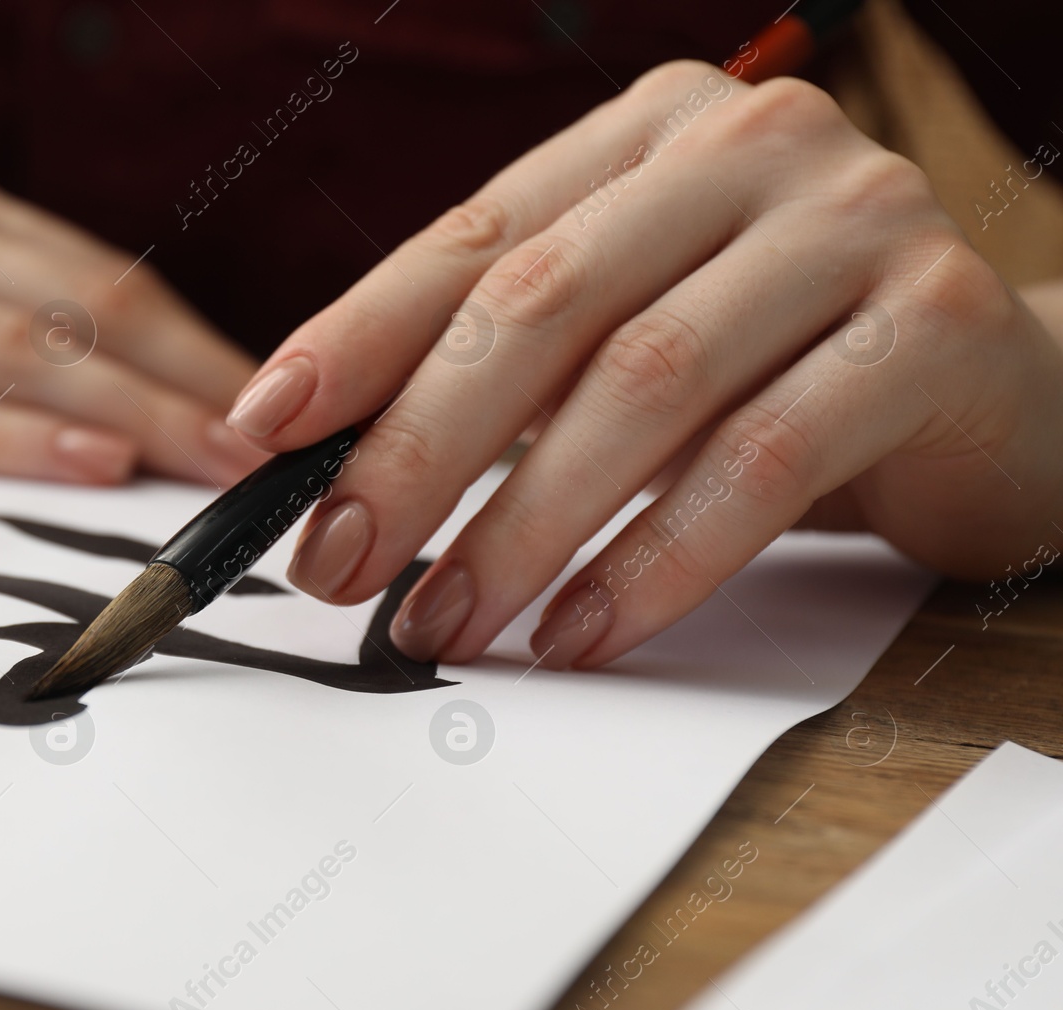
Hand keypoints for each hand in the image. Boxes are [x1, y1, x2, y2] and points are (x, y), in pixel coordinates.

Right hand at [0, 95, 263, 484]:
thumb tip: (96, 385)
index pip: (101, 279)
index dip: (201, 348)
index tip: (280, 413)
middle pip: (85, 314)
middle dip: (198, 391)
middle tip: (286, 459)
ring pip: (21, 352)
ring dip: (139, 414)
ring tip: (224, 473)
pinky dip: (10, 435)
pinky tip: (88, 461)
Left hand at [225, 61, 1062, 668]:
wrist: (997, 392)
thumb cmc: (782, 367)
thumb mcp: (633, 341)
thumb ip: (513, 376)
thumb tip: (336, 475)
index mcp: (648, 136)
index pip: (472, 241)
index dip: (356, 340)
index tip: (263, 434)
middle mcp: (748, 148)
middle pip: (541, 307)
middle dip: (418, 451)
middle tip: (338, 562)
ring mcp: (852, 221)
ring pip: (643, 383)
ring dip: (521, 525)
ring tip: (444, 619)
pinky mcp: (934, 325)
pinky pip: (762, 458)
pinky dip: (654, 561)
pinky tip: (579, 630)